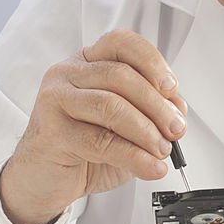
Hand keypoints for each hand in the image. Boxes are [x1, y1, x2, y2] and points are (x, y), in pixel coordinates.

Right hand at [0, 30, 186, 223]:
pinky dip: (133, 156)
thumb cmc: (84, 148)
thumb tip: (178, 108)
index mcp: (88, 62)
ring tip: (163, 150)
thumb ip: (151, 112)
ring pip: (111, 106)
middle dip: (157, 105)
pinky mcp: (51, 131)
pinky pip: (100, 141)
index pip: (121, 43)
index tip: (171, 87)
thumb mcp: (127, 126)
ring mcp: (55, 99)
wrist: (45, 180)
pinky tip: (150, 166)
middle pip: (120, 76)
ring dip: (146, 130)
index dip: (151, 61)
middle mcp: (68, 73)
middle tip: (176, 129)